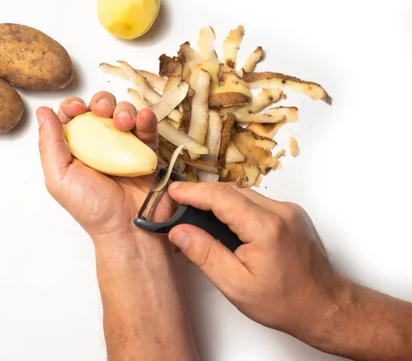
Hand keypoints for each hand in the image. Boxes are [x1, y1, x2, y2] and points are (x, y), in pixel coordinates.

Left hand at [36, 91, 173, 243]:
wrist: (128, 228)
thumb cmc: (92, 209)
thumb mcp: (59, 178)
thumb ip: (49, 145)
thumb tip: (42, 112)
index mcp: (76, 149)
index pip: (73, 116)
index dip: (74, 106)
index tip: (77, 109)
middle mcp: (100, 145)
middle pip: (100, 109)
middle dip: (101, 102)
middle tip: (102, 111)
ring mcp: (125, 147)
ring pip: (124, 113)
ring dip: (124, 110)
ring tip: (125, 123)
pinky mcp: (146, 151)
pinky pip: (148, 128)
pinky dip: (147, 118)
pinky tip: (144, 118)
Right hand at [166, 181, 346, 340]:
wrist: (325, 306)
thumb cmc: (283, 302)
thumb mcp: (236, 285)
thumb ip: (205, 254)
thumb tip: (178, 231)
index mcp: (266, 228)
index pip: (221, 197)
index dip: (193, 192)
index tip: (172, 192)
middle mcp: (280, 211)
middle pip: (232, 191)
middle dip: (202, 194)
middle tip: (178, 203)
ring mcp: (289, 210)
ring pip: (244, 194)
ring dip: (219, 200)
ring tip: (196, 213)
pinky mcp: (292, 214)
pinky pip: (256, 201)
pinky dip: (235, 206)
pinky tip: (224, 221)